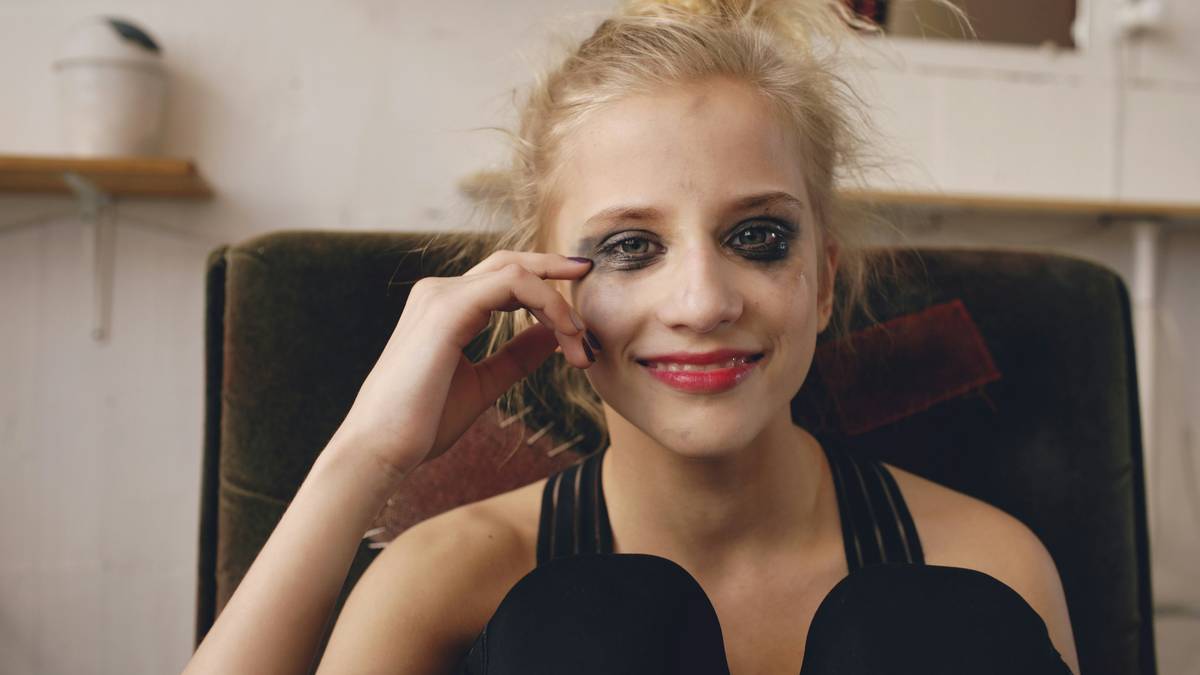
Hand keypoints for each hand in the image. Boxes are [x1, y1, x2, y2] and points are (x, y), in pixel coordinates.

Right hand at [327, 251, 596, 487]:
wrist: (382, 448)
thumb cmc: (422, 424)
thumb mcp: (483, 384)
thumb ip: (516, 356)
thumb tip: (552, 336)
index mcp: (444, 308)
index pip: (503, 280)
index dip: (545, 284)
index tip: (578, 306)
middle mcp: (440, 293)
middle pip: (511, 263)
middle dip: (555, 270)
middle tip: (590, 276)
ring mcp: (441, 296)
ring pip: (517, 272)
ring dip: (558, 304)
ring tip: (581, 342)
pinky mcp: (447, 308)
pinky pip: (513, 285)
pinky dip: (547, 304)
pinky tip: (565, 334)